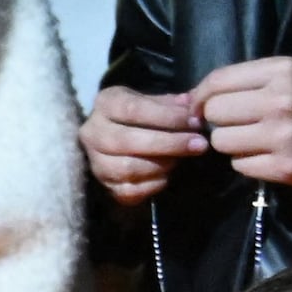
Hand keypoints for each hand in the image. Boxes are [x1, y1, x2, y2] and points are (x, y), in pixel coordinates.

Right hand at [82, 82, 208, 202]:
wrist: (113, 140)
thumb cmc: (137, 117)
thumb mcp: (150, 101)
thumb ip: (170, 104)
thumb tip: (194, 104)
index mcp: (105, 104)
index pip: (134, 109)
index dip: (167, 117)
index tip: (195, 123)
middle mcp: (93, 133)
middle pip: (128, 141)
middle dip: (169, 144)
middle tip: (199, 144)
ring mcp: (96, 162)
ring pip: (128, 168)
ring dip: (161, 165)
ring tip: (181, 159)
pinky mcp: (105, 187)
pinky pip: (130, 191)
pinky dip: (153, 184)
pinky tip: (167, 175)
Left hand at [188, 57, 291, 189]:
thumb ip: (249, 82)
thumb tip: (196, 98)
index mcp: (280, 71)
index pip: (217, 81)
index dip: (199, 96)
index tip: (198, 107)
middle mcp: (278, 100)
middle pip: (214, 113)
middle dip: (219, 121)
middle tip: (237, 125)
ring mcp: (282, 136)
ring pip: (222, 142)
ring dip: (232, 144)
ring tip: (254, 142)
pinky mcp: (286, 167)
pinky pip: (241, 165)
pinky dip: (248, 163)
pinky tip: (267, 157)